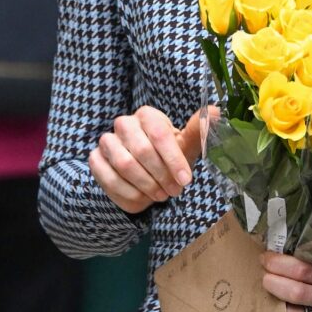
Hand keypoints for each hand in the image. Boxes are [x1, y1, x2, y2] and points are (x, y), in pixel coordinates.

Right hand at [89, 105, 206, 213]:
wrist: (146, 172)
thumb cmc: (169, 156)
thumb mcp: (185, 146)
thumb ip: (198, 131)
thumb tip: (216, 111)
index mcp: (147, 115)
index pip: (160, 134)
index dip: (173, 159)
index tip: (186, 180)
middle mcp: (124, 123)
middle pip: (142, 151)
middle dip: (161, 176)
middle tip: (174, 191)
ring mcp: (107, 141)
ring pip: (125, 166)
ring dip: (146, 185)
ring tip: (161, 195)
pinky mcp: (95, 159)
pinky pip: (109, 179)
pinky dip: (129, 194)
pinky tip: (143, 199)